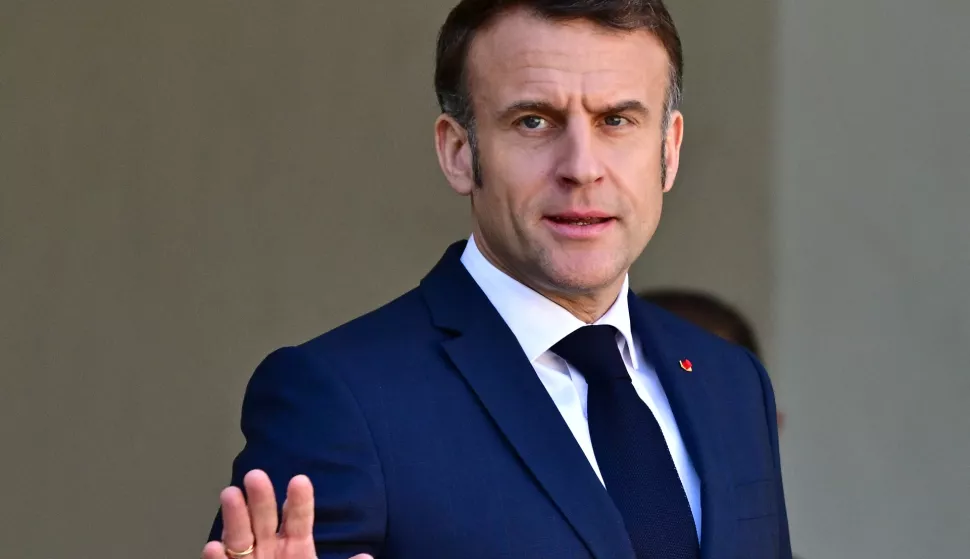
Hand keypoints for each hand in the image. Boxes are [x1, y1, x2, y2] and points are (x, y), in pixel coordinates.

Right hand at [202, 469, 372, 558]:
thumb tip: (366, 558)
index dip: (299, 502)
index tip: (300, 481)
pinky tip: (214, 545)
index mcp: (297, 548)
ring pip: (240, 538)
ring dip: (234, 517)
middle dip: (261, 499)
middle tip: (256, 475)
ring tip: (230, 493)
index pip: (299, 520)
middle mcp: (270, 550)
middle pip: (265, 521)